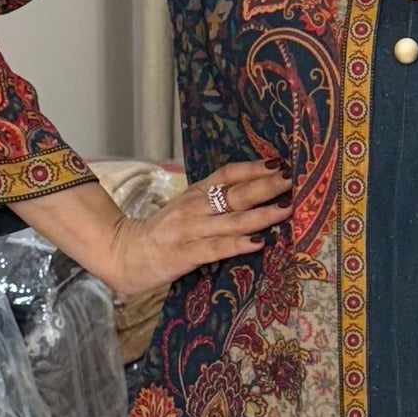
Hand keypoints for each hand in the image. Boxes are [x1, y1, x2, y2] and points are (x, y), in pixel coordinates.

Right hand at [104, 160, 291, 294]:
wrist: (125, 253)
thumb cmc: (163, 232)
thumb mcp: (186, 208)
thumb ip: (213, 201)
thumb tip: (252, 192)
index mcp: (196, 193)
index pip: (227, 174)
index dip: (253, 168)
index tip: (280, 162)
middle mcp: (194, 208)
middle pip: (235, 194)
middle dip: (266, 186)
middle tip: (292, 179)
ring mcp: (190, 231)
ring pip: (231, 220)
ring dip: (261, 214)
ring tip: (286, 208)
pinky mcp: (185, 254)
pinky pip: (216, 248)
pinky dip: (238, 244)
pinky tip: (258, 242)